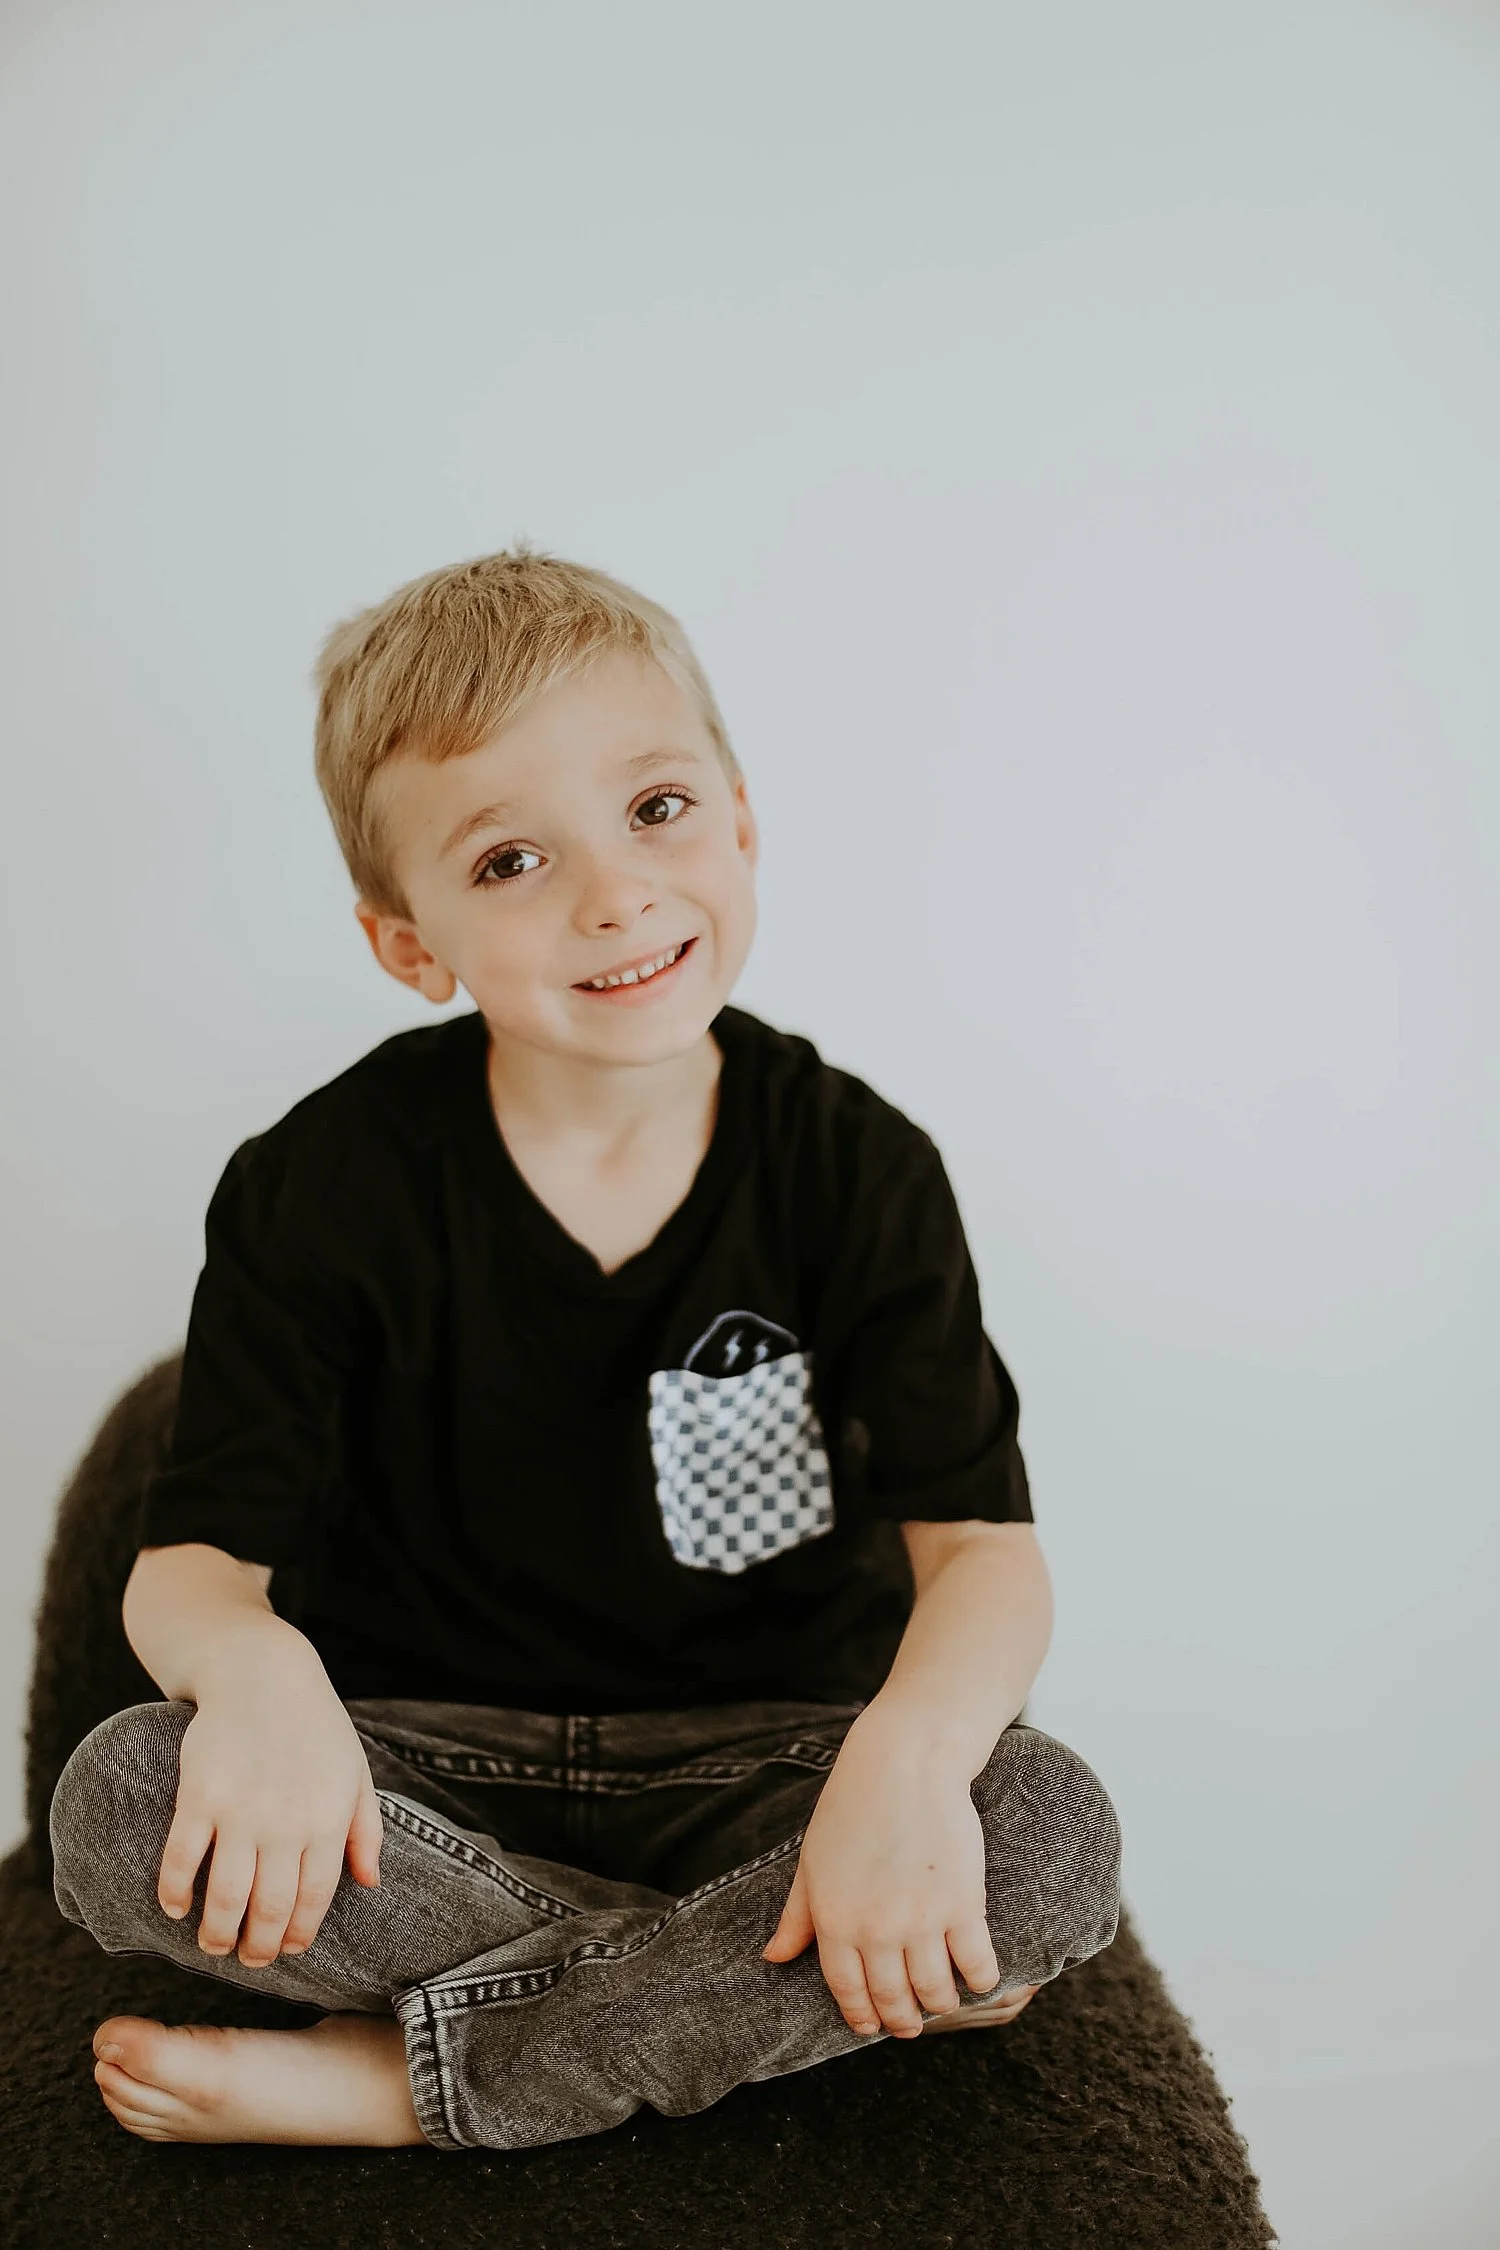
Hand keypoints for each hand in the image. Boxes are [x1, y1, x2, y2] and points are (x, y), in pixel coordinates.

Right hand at [156, 1622, 382, 1969]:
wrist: (263, 1672)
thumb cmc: (314, 1725)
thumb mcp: (356, 1772)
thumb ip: (367, 1830)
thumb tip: (371, 1883)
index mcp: (328, 1819)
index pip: (314, 1899)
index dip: (298, 1934)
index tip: (287, 1949)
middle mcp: (286, 1822)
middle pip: (269, 1908)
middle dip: (258, 1946)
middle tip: (248, 1958)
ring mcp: (240, 1810)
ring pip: (225, 1896)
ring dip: (217, 1932)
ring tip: (214, 1944)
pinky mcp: (199, 1795)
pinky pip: (182, 1859)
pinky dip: (175, 1892)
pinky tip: (176, 1907)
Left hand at [761, 1711, 1003, 2037]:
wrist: (904, 1763)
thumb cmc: (852, 1807)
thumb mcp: (811, 1861)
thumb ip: (797, 1916)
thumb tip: (772, 1957)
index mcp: (835, 1921)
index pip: (848, 1992)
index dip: (862, 2016)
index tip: (872, 2025)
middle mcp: (877, 1930)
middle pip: (893, 1999)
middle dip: (903, 2020)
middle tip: (911, 2025)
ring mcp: (922, 1920)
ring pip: (936, 1991)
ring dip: (940, 2005)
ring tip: (942, 2001)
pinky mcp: (964, 1905)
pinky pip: (976, 1965)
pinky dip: (980, 1981)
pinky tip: (977, 1979)